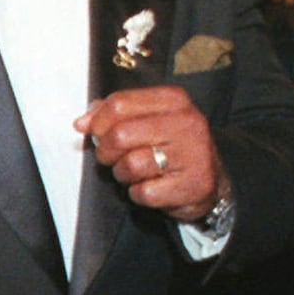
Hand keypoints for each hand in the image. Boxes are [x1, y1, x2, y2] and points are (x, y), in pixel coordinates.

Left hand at [74, 87, 221, 221]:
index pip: (119, 103)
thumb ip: (114, 114)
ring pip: (130, 165)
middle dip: (106, 151)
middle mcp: (186, 123)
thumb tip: (82, 122)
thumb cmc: (172, 148)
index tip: (97, 133)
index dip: (98, 122)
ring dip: (124, 174)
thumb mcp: (148, 120)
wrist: (211, 180)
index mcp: (174, 100)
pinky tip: (152, 187)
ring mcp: (192, 154)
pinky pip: (143, 192)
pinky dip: (139, 194)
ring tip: (137, 173)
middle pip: (120, 134)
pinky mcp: (192, 185)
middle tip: (113, 158)